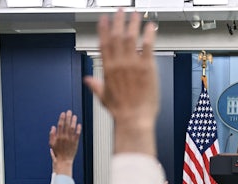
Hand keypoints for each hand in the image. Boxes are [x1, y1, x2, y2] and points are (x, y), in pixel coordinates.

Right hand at [48, 110, 81, 175]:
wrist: (63, 161)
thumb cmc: (57, 153)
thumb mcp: (51, 144)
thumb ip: (52, 135)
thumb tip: (53, 127)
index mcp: (58, 137)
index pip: (60, 125)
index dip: (62, 118)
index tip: (63, 113)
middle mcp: (64, 137)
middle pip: (67, 125)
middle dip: (68, 117)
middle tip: (69, 112)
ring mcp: (70, 140)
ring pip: (72, 128)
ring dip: (73, 121)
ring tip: (74, 116)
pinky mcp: (75, 143)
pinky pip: (77, 134)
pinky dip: (78, 129)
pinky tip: (79, 124)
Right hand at [84, 10, 157, 155]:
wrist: (133, 118)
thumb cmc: (120, 111)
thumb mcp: (103, 97)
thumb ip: (95, 85)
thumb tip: (87, 80)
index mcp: (108, 69)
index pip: (103, 43)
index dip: (103, 29)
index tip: (104, 19)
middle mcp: (119, 64)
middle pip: (116, 36)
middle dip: (118, 21)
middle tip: (120, 11)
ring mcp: (133, 64)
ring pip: (130, 37)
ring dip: (132, 23)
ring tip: (135, 14)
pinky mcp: (146, 68)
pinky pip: (147, 46)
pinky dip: (148, 34)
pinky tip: (150, 27)